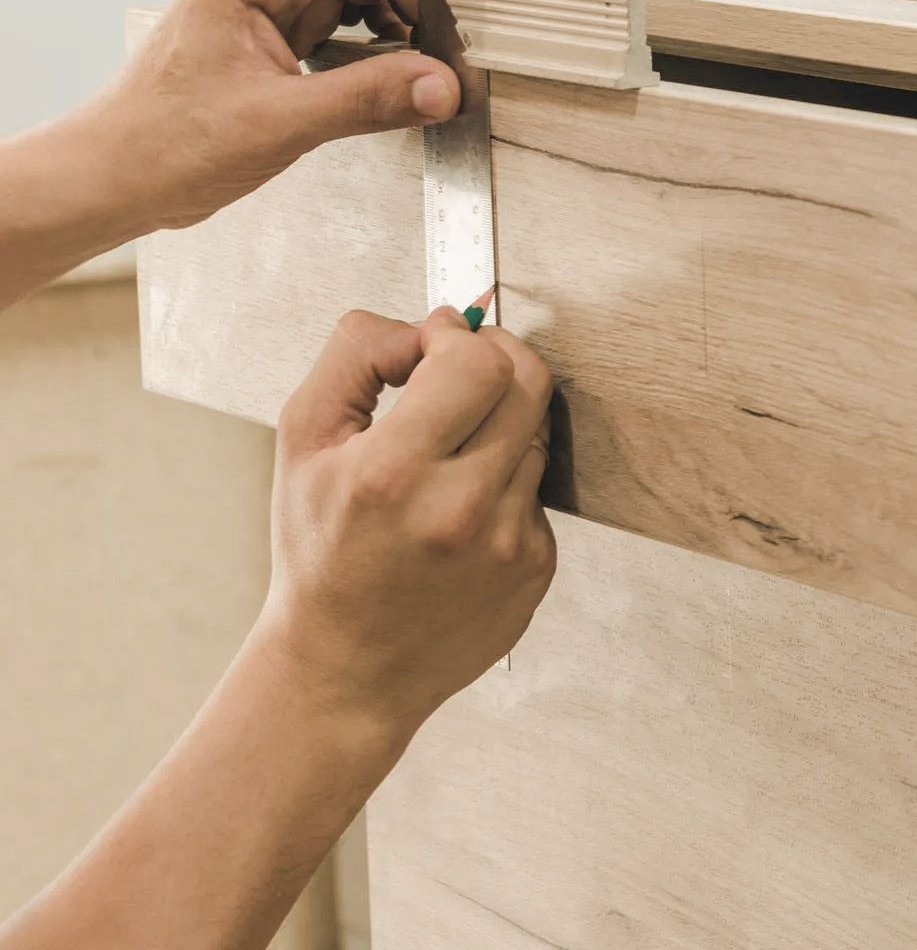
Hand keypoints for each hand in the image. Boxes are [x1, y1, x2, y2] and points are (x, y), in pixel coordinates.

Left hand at [78, 0, 503, 230]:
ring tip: (426, 62)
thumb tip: (440, 85)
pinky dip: (387, 43)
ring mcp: (275, 7)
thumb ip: (365, 101)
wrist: (117, 176)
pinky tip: (398, 74)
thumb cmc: (163, 141)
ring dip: (404, 17)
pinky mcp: (286, 40)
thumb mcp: (275, 122)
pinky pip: (353, 23)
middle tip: (452, 35)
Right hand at [258, 307, 555, 740]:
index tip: (435, 343)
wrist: (345, 669)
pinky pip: (538, 487)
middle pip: (528, 383)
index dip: (460, 335)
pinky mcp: (538, 565)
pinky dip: (505, 480)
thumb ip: (356, 358)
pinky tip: (459, 510)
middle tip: (462, 367)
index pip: (476, 362)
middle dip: (497, 356)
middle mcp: (460, 510)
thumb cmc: (319, 554)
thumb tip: (424, 322)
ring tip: (447, 452)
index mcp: (393, 474)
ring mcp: (509, 543)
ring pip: (536, 431)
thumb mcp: (302, 443)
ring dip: (499, 421)